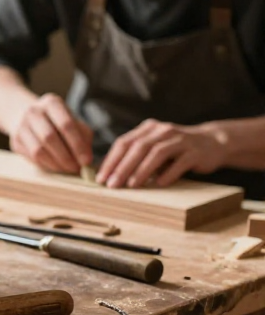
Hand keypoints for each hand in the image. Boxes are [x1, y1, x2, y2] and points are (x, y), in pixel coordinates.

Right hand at [9, 93, 93, 173]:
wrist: (25, 115)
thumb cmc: (56, 121)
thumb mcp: (72, 120)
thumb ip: (83, 136)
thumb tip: (87, 160)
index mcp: (51, 103)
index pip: (66, 124)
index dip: (78, 144)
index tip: (86, 161)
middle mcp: (33, 112)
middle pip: (50, 137)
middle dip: (66, 157)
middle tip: (77, 168)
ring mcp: (21, 126)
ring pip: (38, 151)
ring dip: (56, 164)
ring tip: (67, 169)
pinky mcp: (16, 142)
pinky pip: (32, 158)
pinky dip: (47, 165)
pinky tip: (56, 166)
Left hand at [96, 120, 226, 187]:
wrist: (213, 142)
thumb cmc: (176, 150)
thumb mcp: (154, 147)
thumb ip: (136, 156)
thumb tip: (110, 176)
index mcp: (148, 129)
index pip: (123, 143)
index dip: (110, 160)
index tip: (100, 178)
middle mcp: (162, 130)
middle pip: (138, 148)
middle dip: (122, 167)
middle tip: (112, 185)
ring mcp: (180, 140)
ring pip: (157, 153)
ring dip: (142, 170)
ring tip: (131, 185)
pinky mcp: (195, 152)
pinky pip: (180, 162)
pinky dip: (168, 173)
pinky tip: (159, 184)